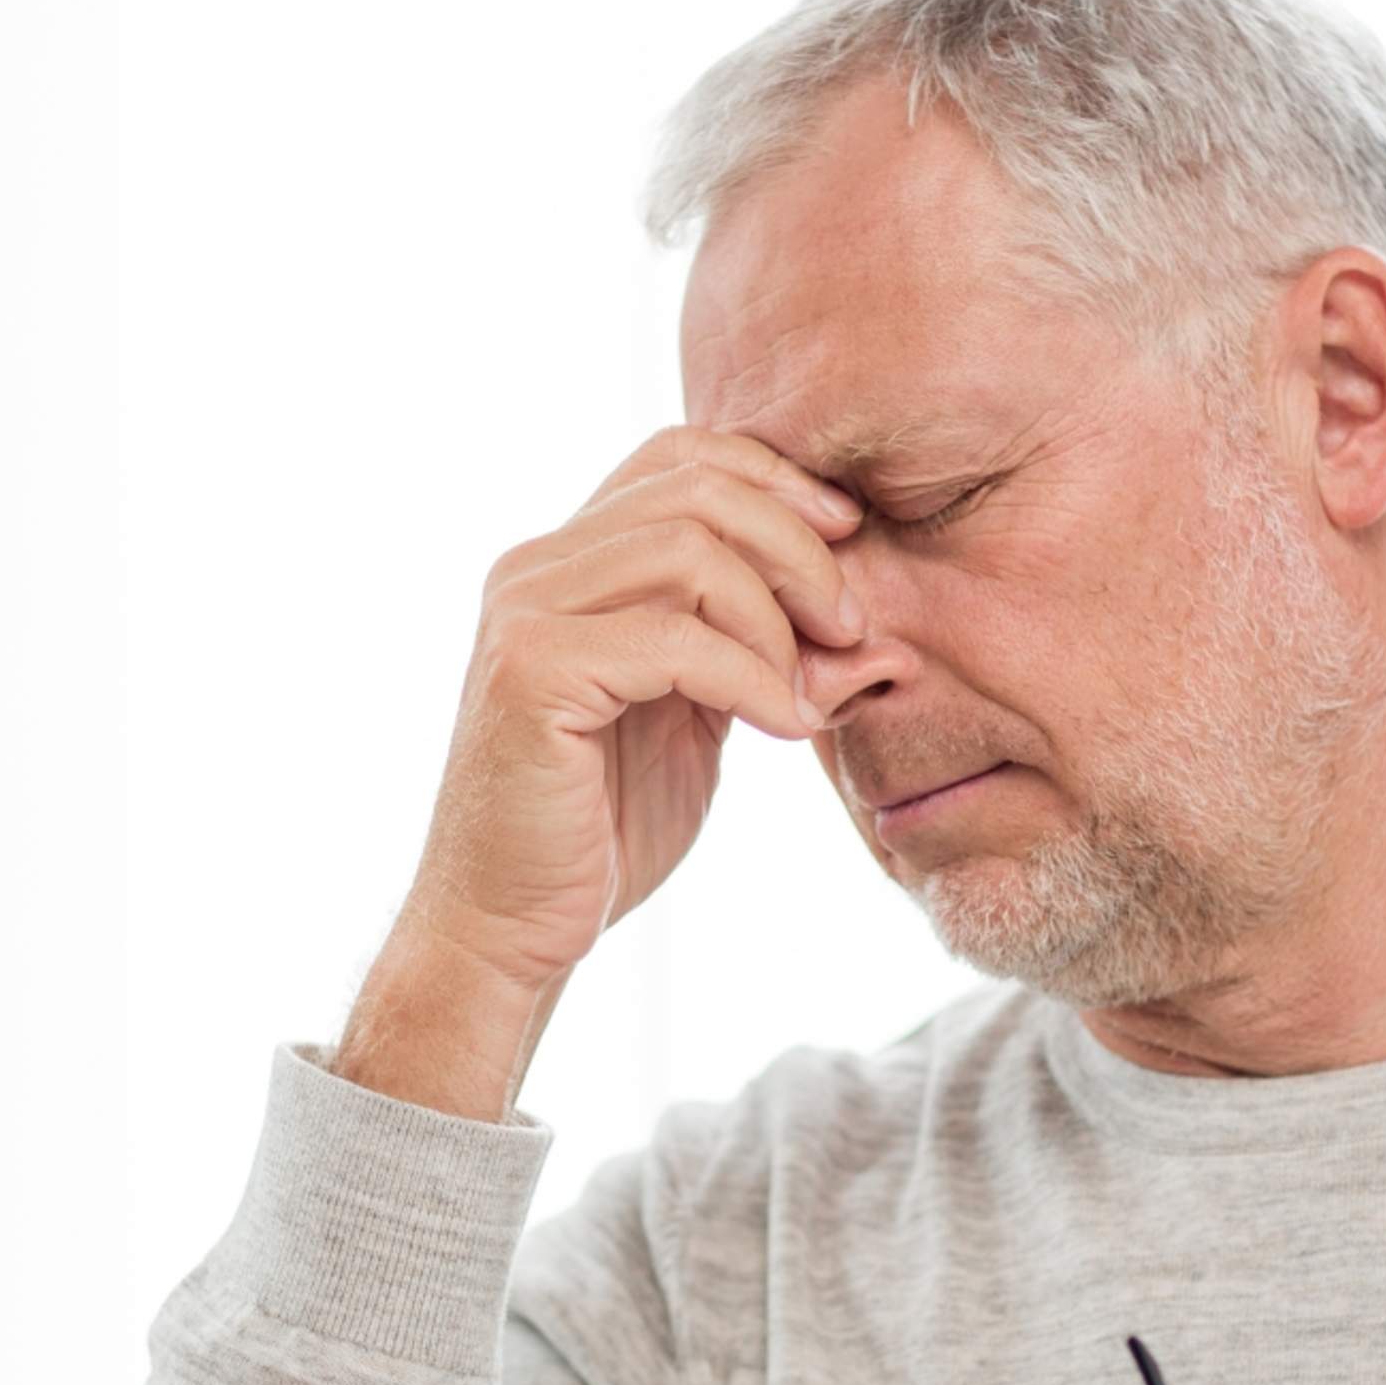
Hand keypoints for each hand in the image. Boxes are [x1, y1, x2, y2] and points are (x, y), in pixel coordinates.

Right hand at [403, 426, 868, 1000]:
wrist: (511, 929)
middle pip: (695, 488)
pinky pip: (671, 638)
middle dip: (797, 550)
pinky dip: (748, 677)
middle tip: (848, 627)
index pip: (682, 456)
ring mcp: (524, 613)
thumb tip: (874, 629)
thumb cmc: (604, 829)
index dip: (777, 480)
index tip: (849, 542)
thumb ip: (760, 656)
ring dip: (774, 619)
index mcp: (571, 562)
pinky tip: (779, 727)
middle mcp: (536, 568)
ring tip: (804, 692)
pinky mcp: (530, 672)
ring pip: (687, 549)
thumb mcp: (703, 722)